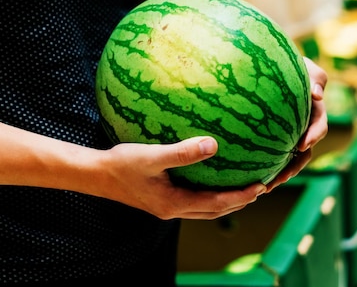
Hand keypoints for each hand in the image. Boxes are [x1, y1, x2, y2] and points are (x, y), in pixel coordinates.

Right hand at [97, 137, 266, 219]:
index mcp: (173, 204)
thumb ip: (182, 152)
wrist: (95, 175)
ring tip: (244, 188)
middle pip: (215, 212)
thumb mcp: (153, 156)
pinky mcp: (161, 200)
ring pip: (205, 210)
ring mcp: (166, 207)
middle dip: (239, 202)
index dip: (240, 197)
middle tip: (260, 189)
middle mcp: (173, 210)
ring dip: (226, 201)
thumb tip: (213, 145)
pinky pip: (194, 201)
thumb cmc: (122, 164)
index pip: (216, 205)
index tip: (261, 187)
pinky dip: (210, 195)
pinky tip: (212, 179)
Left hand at [265, 57, 327, 191]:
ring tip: (265, 187)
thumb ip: (315, 75)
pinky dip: (263, 166)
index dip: (314, 137)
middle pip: (304, 153)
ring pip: (287, 159)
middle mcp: (302, 126)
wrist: (266, 65)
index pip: (320, 126)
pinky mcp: (270, 138)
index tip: (302, 145)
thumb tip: (317, 94)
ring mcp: (287, 134)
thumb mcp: (304, 65)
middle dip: (294, 167)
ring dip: (279, 174)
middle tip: (282, 177)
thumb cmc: (288, 62)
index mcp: (314, 110)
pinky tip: (248, 176)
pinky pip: (269, 155)